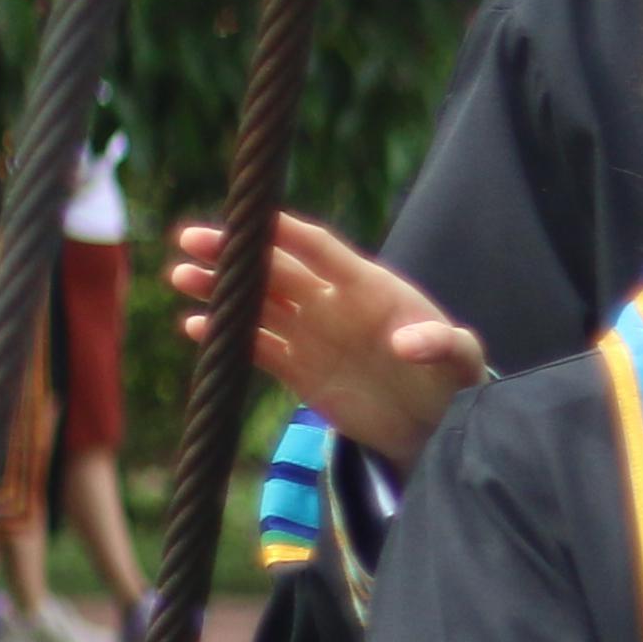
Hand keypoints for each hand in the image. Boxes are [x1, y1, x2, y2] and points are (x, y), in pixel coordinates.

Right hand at [174, 214, 485, 471]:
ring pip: (258, 304)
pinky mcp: (299, 369)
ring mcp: (314, 335)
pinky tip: (196, 326)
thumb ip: (442, 345)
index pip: (323, 250)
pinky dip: (227, 337)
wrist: (435, 425)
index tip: (251, 216)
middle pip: (277, 270)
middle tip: (191, 238)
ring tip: (181, 276)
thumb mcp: (460, 361)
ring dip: (221, 289)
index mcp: (372, 288)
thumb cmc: (454, 380)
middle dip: (235, 253)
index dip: (287, 232)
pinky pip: (256, 347)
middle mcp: (335, 304)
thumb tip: (407, 344)